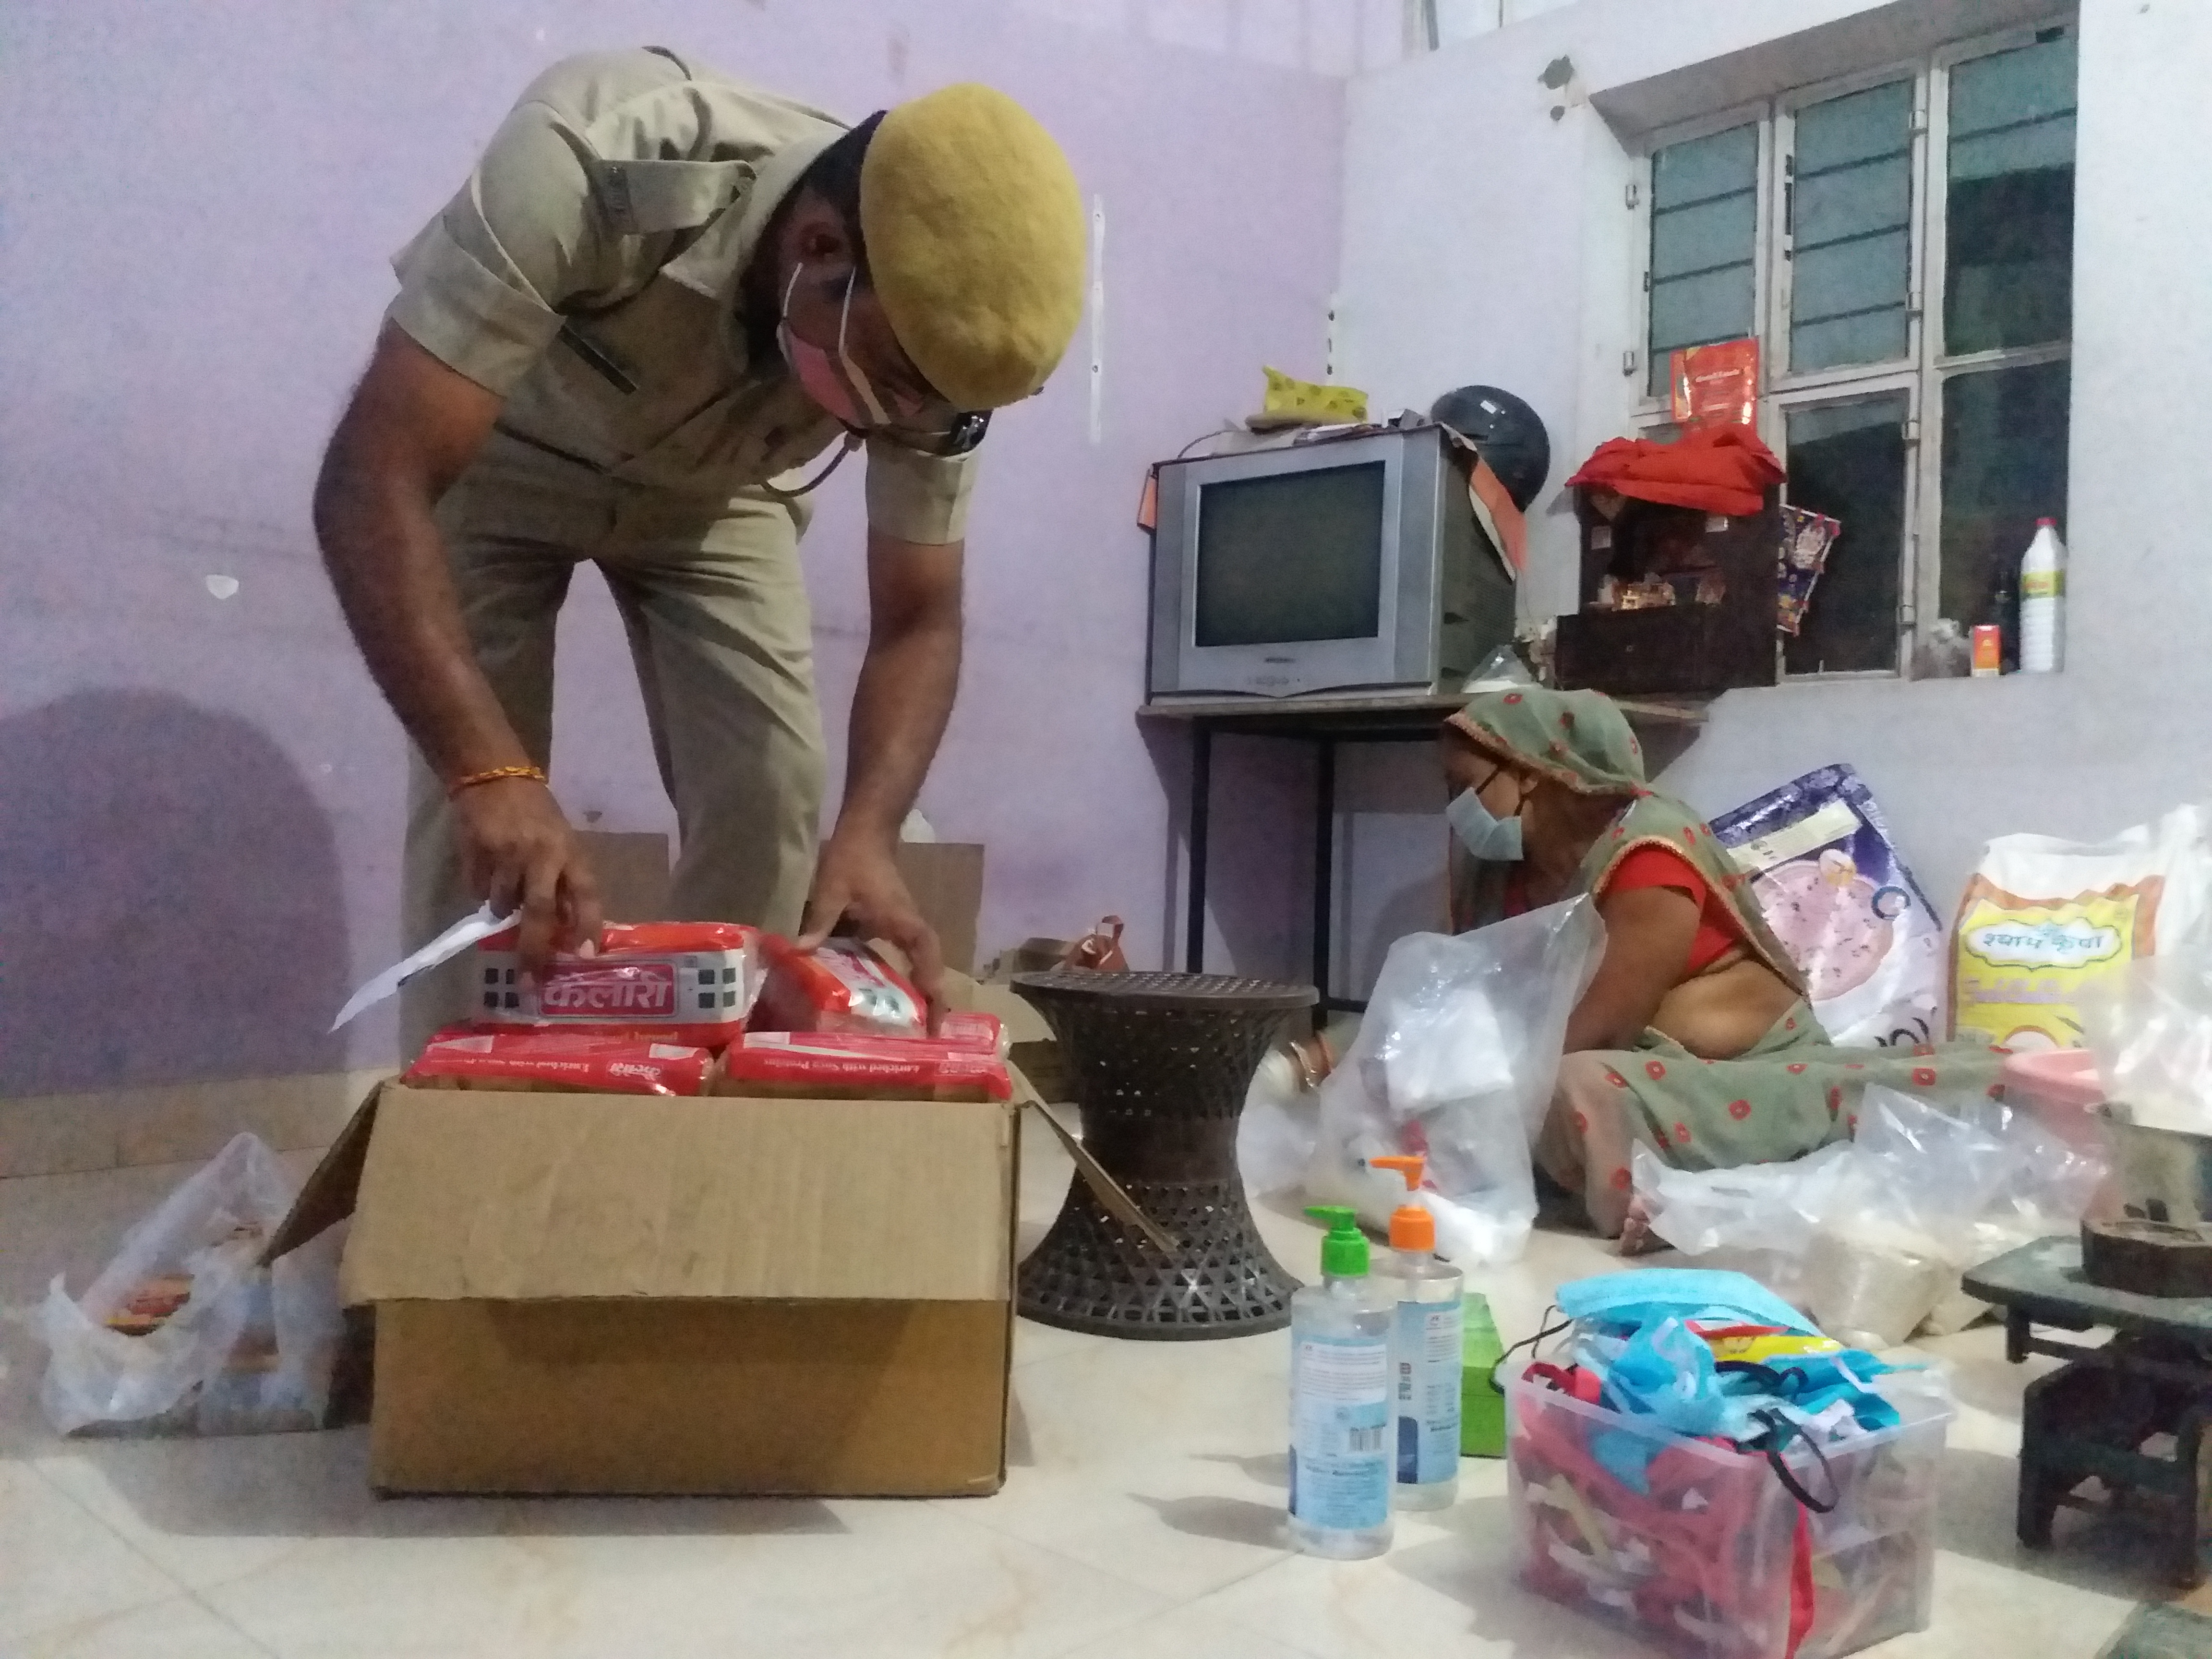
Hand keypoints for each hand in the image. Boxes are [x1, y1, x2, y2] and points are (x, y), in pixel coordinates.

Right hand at [451, 778, 603, 976]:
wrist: (494, 778)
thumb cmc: (537, 815)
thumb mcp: (563, 843)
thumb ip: (566, 882)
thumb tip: (568, 931)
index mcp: (569, 852)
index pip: (585, 894)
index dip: (588, 925)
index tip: (585, 956)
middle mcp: (541, 856)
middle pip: (539, 911)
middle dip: (534, 951)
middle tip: (529, 982)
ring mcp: (505, 855)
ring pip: (503, 906)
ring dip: (503, 911)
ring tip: (505, 889)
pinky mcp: (475, 855)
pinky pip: (478, 891)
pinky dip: (483, 891)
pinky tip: (486, 870)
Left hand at [797, 831, 943, 1029]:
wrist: (867, 830)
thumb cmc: (854, 858)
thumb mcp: (832, 890)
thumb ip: (820, 922)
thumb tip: (799, 954)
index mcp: (904, 924)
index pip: (927, 962)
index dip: (933, 994)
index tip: (934, 1024)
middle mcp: (911, 927)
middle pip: (932, 967)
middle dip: (934, 999)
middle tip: (927, 1033)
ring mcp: (906, 924)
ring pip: (923, 962)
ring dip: (923, 988)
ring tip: (914, 1022)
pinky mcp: (896, 922)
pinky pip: (908, 954)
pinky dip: (906, 974)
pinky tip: (887, 992)